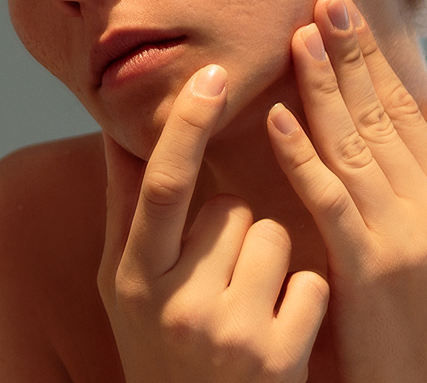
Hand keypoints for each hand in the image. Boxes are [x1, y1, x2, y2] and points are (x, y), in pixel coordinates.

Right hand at [98, 66, 328, 382]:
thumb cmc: (158, 346)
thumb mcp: (125, 282)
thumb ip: (125, 203)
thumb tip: (116, 129)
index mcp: (134, 276)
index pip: (162, 184)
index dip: (188, 126)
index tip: (214, 72)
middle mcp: (176, 304)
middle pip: (231, 207)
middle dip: (232, 225)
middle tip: (216, 276)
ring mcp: (229, 334)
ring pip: (274, 237)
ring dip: (268, 260)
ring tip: (246, 305)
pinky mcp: (277, 360)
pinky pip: (310, 281)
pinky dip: (302, 297)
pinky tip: (276, 331)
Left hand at [267, 0, 426, 382]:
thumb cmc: (418, 307)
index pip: (402, 109)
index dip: (370, 58)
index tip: (341, 13)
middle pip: (381, 115)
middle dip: (349, 56)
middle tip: (321, 3)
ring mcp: (402, 234)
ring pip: (355, 145)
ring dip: (324, 89)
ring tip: (298, 40)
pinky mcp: (368, 265)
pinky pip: (330, 197)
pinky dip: (303, 155)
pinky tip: (278, 118)